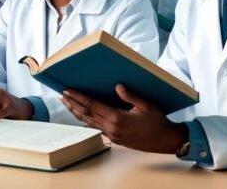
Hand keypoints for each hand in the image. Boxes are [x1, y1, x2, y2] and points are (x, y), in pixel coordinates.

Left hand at [61, 84, 186, 153]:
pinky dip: (87, 120)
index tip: (68, 91)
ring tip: (67, 104)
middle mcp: (111, 128)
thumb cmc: (157, 122)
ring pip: (89, 123)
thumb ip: (130, 95)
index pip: (92, 105)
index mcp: (117, 118)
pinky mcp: (115, 139)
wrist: (165, 140)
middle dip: (72, 104)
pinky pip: (96, 127)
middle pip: (86, 115)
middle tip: (62, 96)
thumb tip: (117, 86)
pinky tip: (83, 115)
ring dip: (77, 113)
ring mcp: (112, 135)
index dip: (79, 97)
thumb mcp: (146, 105)